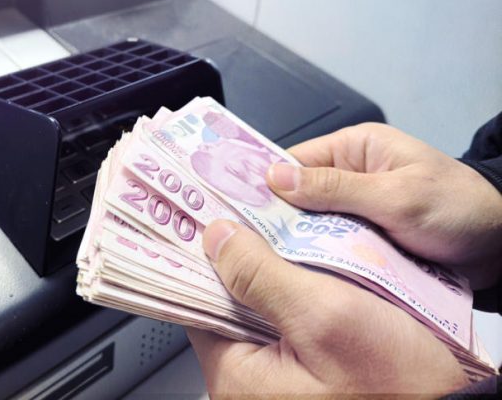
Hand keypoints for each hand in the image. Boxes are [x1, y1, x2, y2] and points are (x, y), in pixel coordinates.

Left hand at [187, 220, 466, 395]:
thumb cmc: (402, 384)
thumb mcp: (325, 315)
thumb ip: (261, 275)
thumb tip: (217, 238)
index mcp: (238, 375)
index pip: (200, 303)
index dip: (205, 259)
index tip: (209, 222)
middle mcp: (251, 382)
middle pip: (230, 304)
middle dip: (244, 261)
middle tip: (252, 219)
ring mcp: (280, 380)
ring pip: (262, 309)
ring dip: (276, 273)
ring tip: (283, 237)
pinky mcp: (308, 374)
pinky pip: (291, 322)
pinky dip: (300, 292)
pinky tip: (312, 269)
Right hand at [266, 123, 501, 288]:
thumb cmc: (459, 209)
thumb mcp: (396, 196)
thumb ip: (335, 187)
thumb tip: (275, 177)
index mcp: (354, 148)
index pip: (292, 162)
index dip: (263, 185)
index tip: (235, 209)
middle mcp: (349, 176)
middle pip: (296, 198)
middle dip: (278, 222)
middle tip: (250, 247)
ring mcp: (356, 210)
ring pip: (310, 227)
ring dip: (300, 245)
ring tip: (271, 265)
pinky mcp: (364, 239)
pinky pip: (331, 247)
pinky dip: (321, 260)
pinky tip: (303, 276)